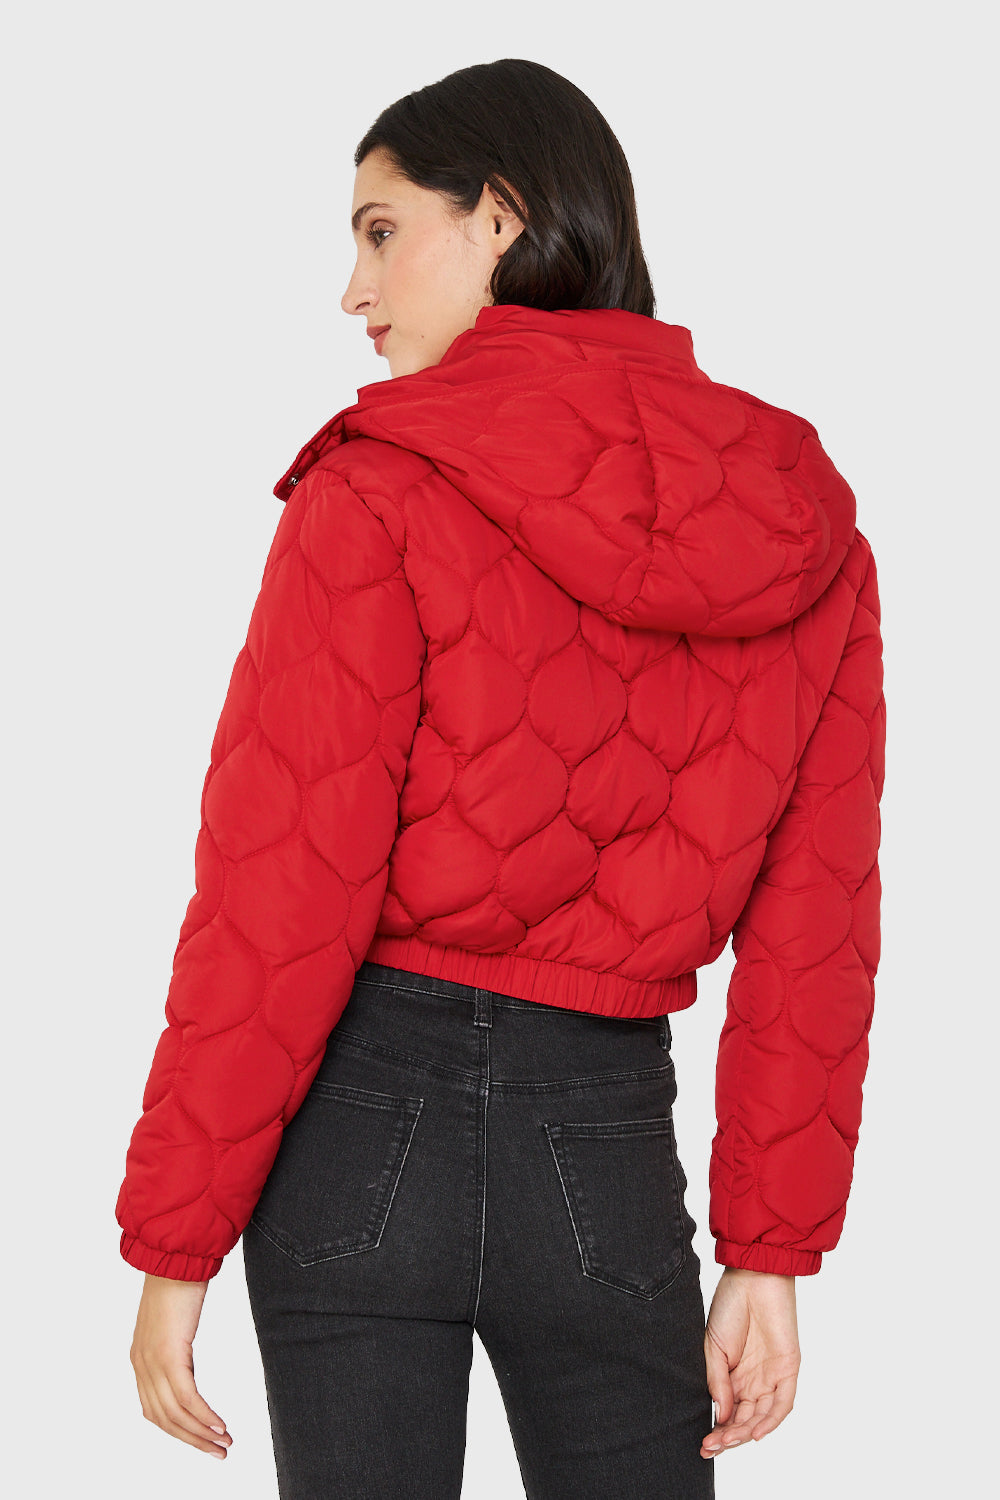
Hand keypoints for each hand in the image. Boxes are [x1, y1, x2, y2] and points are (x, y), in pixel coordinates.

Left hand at [129, 1272, 232, 1459]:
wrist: (177, 1259)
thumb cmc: (179, 1284)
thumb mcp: (173, 1324)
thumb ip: (174, 1349)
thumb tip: (185, 1366)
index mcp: (140, 1361)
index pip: (156, 1411)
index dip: (180, 1431)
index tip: (204, 1440)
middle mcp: (141, 1366)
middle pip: (165, 1419)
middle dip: (193, 1440)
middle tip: (219, 1452)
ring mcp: (153, 1362)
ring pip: (175, 1414)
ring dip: (201, 1433)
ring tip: (225, 1443)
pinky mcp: (169, 1354)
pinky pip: (186, 1397)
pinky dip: (204, 1415)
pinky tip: (221, 1425)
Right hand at [701, 1266, 799, 1458]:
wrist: (751, 1275)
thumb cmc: (729, 1304)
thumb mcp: (713, 1347)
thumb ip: (718, 1382)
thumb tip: (720, 1416)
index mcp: (735, 1375)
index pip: (729, 1413)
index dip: (718, 1431)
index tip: (703, 1444)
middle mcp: (755, 1380)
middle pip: (745, 1420)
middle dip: (728, 1437)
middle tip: (710, 1447)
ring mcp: (772, 1376)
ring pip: (762, 1416)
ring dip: (745, 1432)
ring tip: (726, 1441)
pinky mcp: (789, 1370)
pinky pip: (783, 1403)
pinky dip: (771, 1420)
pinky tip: (754, 1433)